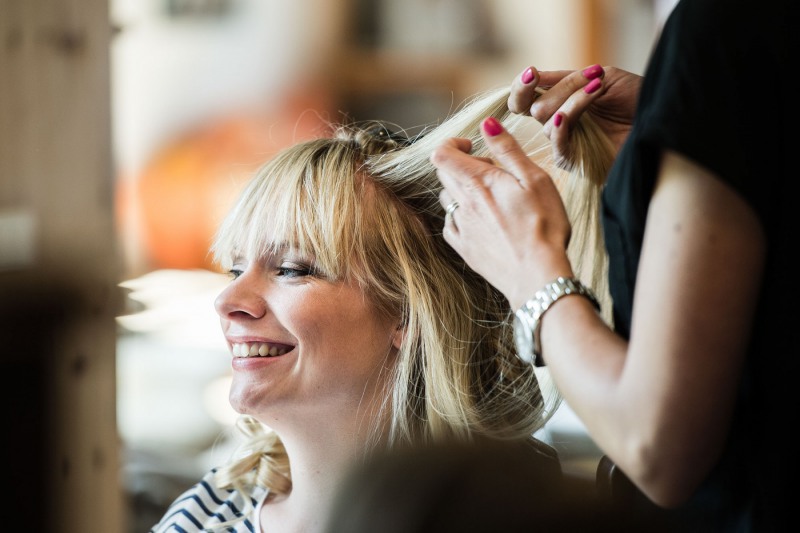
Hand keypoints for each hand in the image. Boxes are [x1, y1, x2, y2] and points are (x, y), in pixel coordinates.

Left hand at [431, 117, 573, 309]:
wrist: (537, 275)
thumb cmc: (544, 226)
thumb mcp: (534, 179)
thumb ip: (508, 149)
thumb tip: (487, 124)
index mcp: (479, 183)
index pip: (442, 154)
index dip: (452, 144)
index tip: (472, 146)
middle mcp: (463, 204)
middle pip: (444, 174)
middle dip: (461, 164)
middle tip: (489, 170)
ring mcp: (461, 228)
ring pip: (447, 198)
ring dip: (461, 190)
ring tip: (489, 196)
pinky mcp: (464, 249)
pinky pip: (450, 224)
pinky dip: (460, 215)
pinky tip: (480, 219)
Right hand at [508, 65, 641, 169]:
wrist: (660, 119)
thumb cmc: (635, 98)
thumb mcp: (600, 76)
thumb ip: (564, 78)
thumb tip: (532, 75)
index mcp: (559, 102)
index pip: (523, 99)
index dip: (521, 88)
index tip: (530, 74)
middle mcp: (558, 122)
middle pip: (533, 109)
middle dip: (561, 90)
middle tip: (590, 78)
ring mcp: (565, 142)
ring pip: (548, 123)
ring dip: (574, 102)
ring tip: (600, 89)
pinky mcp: (575, 161)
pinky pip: (558, 147)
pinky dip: (560, 129)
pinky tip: (565, 118)